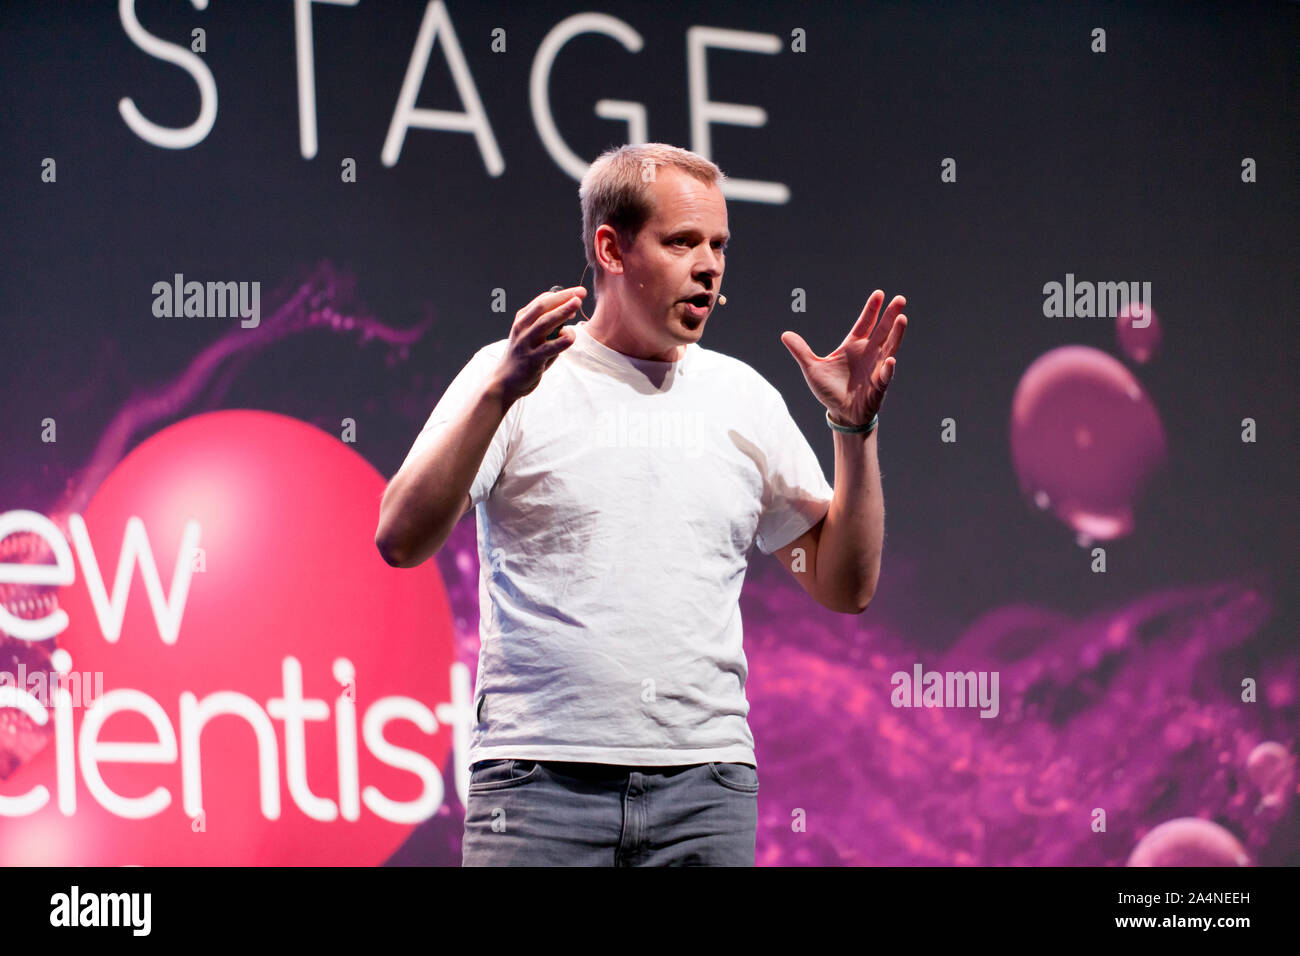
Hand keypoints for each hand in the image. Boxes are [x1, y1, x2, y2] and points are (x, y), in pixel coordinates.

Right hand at [495, 286, 584, 401]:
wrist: (504, 381)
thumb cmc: (524, 357)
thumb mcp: (532, 337)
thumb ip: (549, 325)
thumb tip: (570, 311)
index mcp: (522, 320)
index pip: (542, 301)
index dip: (561, 295)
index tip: (577, 293)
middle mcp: (522, 328)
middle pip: (543, 307)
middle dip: (563, 298)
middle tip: (581, 293)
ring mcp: (525, 343)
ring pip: (545, 323)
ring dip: (562, 311)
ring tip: (577, 304)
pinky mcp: (531, 360)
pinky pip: (549, 348)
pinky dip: (561, 340)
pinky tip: (571, 336)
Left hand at [780, 289, 906, 425]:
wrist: (841, 413)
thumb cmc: (830, 390)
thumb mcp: (812, 369)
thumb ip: (801, 351)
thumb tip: (785, 334)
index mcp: (853, 346)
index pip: (864, 323)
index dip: (872, 309)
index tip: (880, 294)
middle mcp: (868, 353)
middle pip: (882, 331)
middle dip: (891, 315)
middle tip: (900, 299)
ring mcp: (876, 368)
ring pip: (889, 348)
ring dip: (896, 335)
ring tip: (902, 319)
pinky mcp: (879, 386)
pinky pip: (885, 376)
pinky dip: (888, 369)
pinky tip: (891, 360)